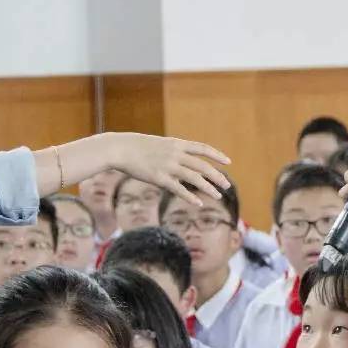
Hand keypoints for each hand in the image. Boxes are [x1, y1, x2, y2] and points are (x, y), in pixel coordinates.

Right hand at [108, 133, 230, 205]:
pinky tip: (199, 204)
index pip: (203, 148)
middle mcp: (176, 154)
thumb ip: (173, 152)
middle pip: (202, 166)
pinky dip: (191, 197)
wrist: (119, 148)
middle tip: (227, 186)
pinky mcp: (159, 178)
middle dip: (217, 176)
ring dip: (208, 188)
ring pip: (194, 178)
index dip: (217, 155)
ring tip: (218, 196)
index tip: (228, 162)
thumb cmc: (137, 147)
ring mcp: (168, 166)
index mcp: (177, 144)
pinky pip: (179, 189)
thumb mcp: (159, 145)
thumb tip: (182, 162)